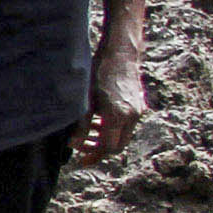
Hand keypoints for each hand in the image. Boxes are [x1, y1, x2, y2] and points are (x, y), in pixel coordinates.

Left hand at [78, 42, 146, 164]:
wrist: (120, 54)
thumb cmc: (98, 73)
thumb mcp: (85, 99)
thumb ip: (81, 124)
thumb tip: (73, 144)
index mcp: (118, 115)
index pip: (109, 148)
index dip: (94, 155)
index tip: (81, 158)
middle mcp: (132, 116)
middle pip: (118, 146)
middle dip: (100, 150)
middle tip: (81, 148)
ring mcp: (138, 111)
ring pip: (123, 136)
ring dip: (106, 139)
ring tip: (87, 134)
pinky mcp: (139, 105)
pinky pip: (127, 125)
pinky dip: (113, 129)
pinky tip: (98, 122)